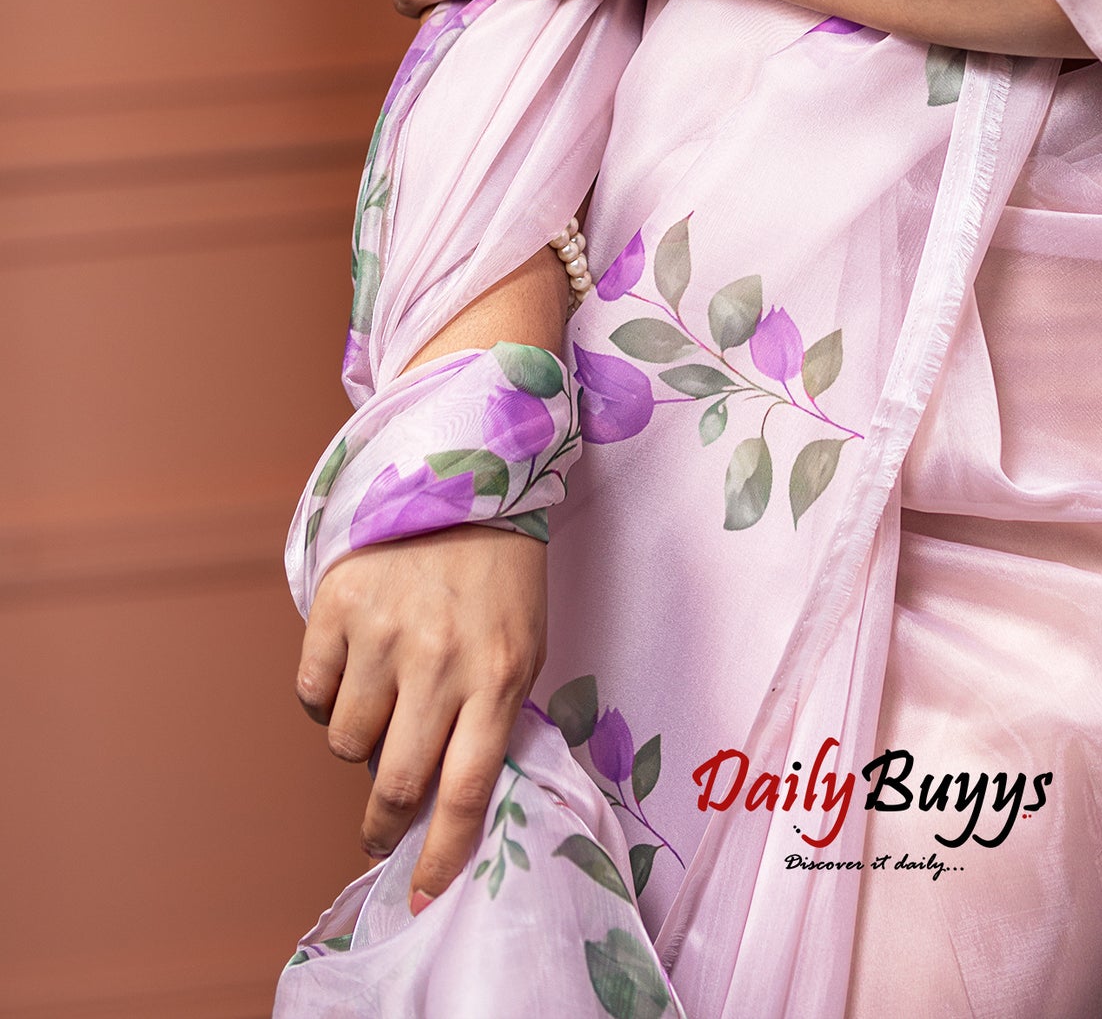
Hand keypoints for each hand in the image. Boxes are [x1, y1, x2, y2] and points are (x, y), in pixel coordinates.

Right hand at [297, 524, 547, 909]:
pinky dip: (328, 696)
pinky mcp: (338, 604)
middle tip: (382, 827)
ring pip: (345, 743)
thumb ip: (490, 723)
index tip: (420, 895)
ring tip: (383, 706)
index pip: (467, 791)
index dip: (439, 856)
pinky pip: (311, 693)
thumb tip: (445, 806)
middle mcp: (439, 659)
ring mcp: (384, 631)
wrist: (467, 474)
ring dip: (360, 743)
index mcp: (498, 676)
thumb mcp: (521, 650)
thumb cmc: (499, 578)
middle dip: (384, 824)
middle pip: (395, 782)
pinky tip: (355, 666)